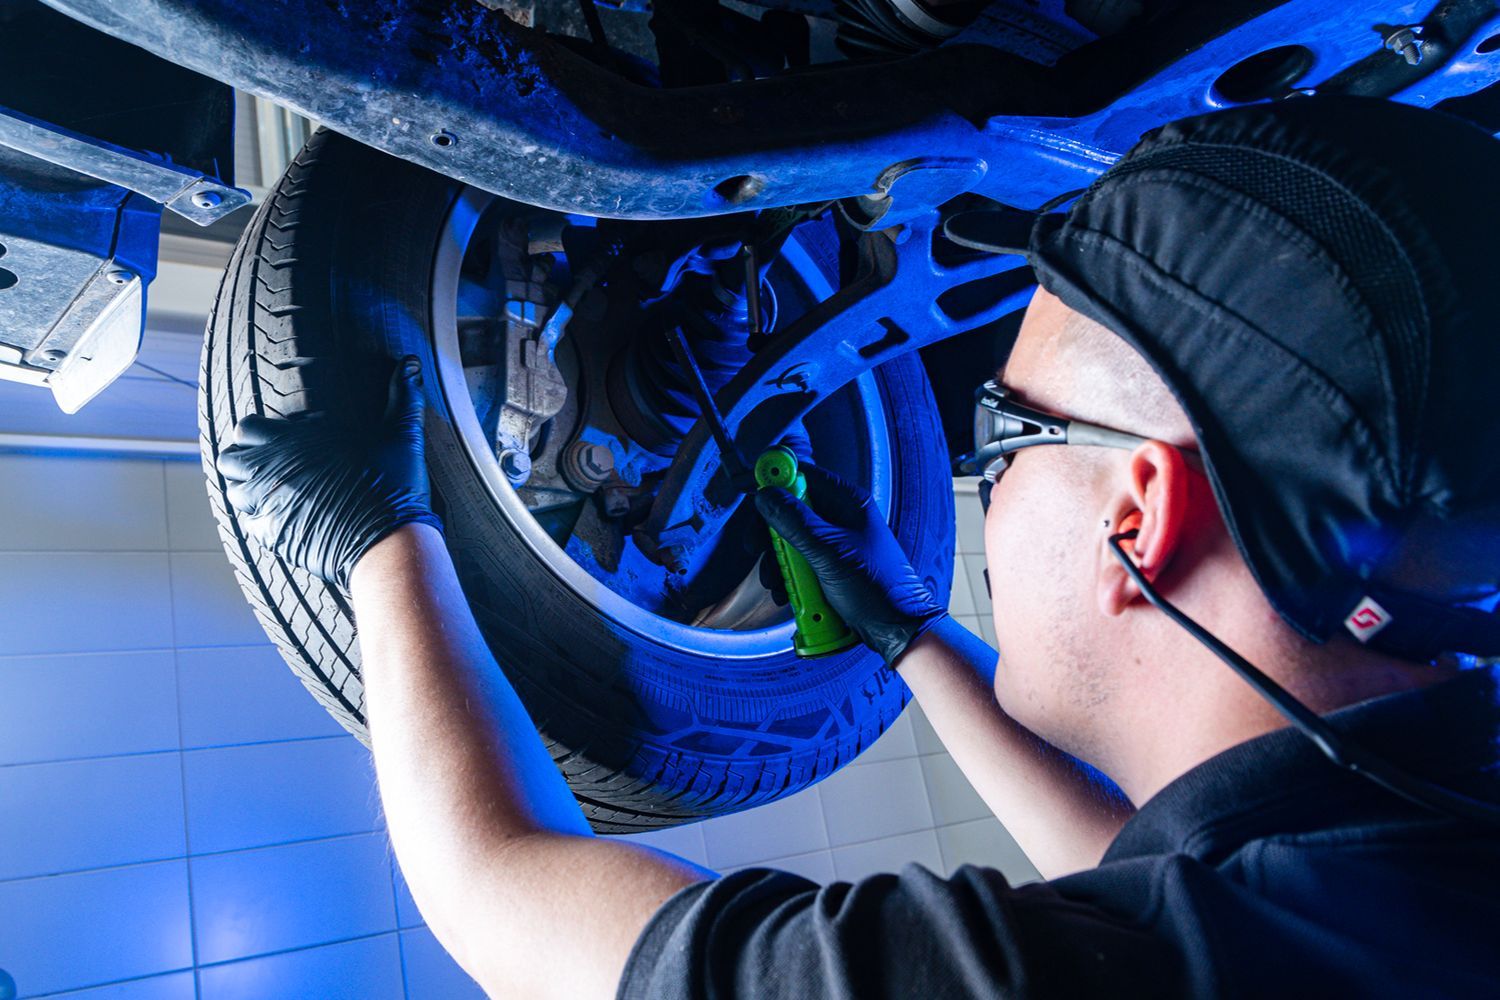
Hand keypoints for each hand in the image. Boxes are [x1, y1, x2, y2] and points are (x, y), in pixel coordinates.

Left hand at [217, 356, 442, 593]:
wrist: (386, 543)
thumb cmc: (392, 486)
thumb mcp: (401, 435)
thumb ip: (403, 396)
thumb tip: (412, 362)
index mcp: (293, 442)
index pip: (246, 428)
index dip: (256, 431)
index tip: (272, 437)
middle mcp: (272, 472)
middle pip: (229, 459)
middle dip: (242, 459)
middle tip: (266, 463)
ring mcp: (269, 506)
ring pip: (233, 492)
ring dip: (246, 488)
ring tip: (270, 489)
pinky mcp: (274, 537)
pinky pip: (250, 525)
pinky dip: (261, 520)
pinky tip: (283, 517)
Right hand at [754, 464, 946, 666]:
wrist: (896, 629)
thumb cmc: (875, 586)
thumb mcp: (828, 552)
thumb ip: (794, 522)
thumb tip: (766, 495)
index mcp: (847, 502)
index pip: (804, 475)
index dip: (776, 480)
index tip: (752, 492)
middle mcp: (840, 518)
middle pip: (790, 509)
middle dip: (770, 532)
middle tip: (756, 548)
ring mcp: (834, 543)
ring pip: (790, 539)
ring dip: (777, 561)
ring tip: (775, 583)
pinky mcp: (828, 566)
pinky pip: (799, 562)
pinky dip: (788, 576)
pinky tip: (784, 593)